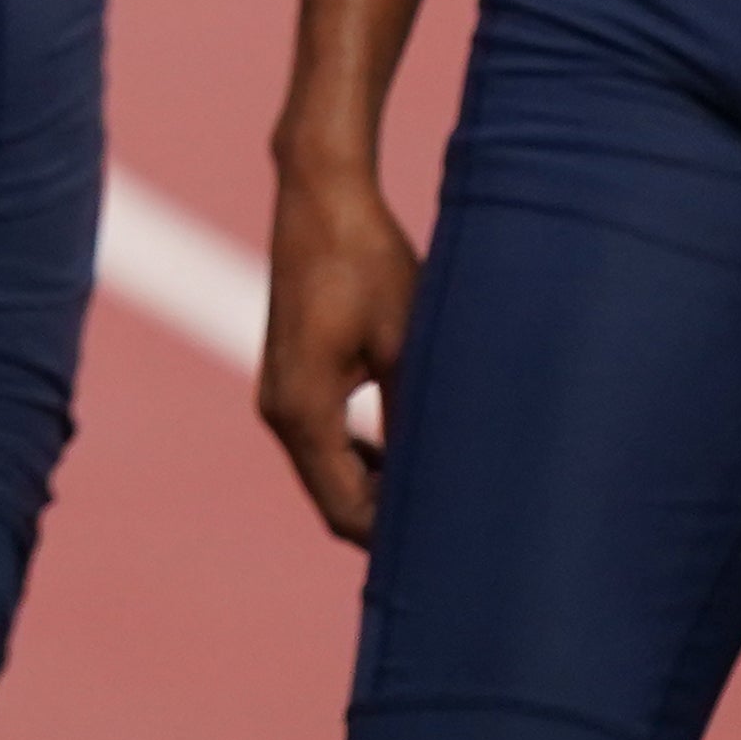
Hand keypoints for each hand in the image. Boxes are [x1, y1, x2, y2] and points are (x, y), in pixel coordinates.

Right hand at [257, 157, 419, 540]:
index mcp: (302, 412)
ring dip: (379, 489)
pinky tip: (408, 450)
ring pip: (329, 473)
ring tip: (444, 491)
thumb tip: (446, 480)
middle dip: (390, 522)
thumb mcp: (407, 344)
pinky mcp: (291, 376)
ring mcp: (280, 395)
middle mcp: (280, 411)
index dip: (397, 540)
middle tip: (460, 526)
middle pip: (335, 501)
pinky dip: (363, 459)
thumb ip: (414, 419)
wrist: (321, 197)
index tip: (456, 542)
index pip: (347, 512)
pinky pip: (324, 442)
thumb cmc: (369, 263)